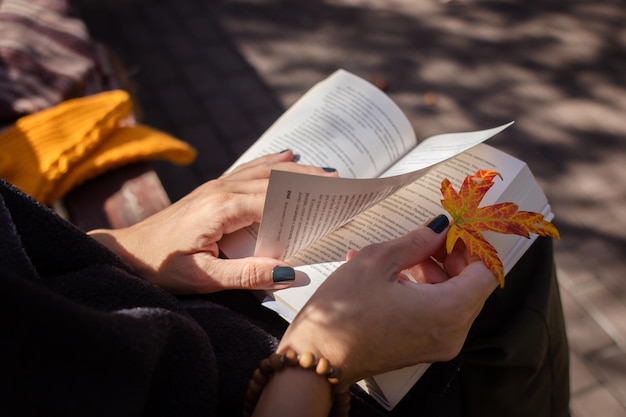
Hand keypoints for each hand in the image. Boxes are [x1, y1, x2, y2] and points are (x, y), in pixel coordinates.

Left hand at [88, 150, 337, 292]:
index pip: (275, 200)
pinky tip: (286, 154)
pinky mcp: (212, 190)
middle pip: (274, 180)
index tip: (336, 199)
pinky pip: (248, 170)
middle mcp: (221, 189)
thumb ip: (248, 275)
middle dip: (309, 180)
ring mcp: (216, 186)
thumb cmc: (161, 267)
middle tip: (342, 182)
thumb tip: (292, 272)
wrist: (124, 252)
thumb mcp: (204, 278)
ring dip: (295, 170)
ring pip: (264, 171)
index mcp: (223, 208)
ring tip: (325, 169)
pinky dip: (271, 163)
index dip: (307, 199)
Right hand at [277, 215, 497, 384]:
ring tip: (398, 257)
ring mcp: (437, 346)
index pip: (485, 273)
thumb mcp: (377, 262)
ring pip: (452, 300)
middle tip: (424, 239)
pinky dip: (422, 292)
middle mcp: (451, 333)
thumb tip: (440, 226)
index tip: (452, 230)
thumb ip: (417, 241)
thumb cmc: (343, 310)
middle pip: (470, 287)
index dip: (471, 247)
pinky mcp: (421, 350)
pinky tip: (391, 276)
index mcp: (448, 311)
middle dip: (450, 258)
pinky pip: (435, 314)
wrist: (316, 357)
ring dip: (433, 273)